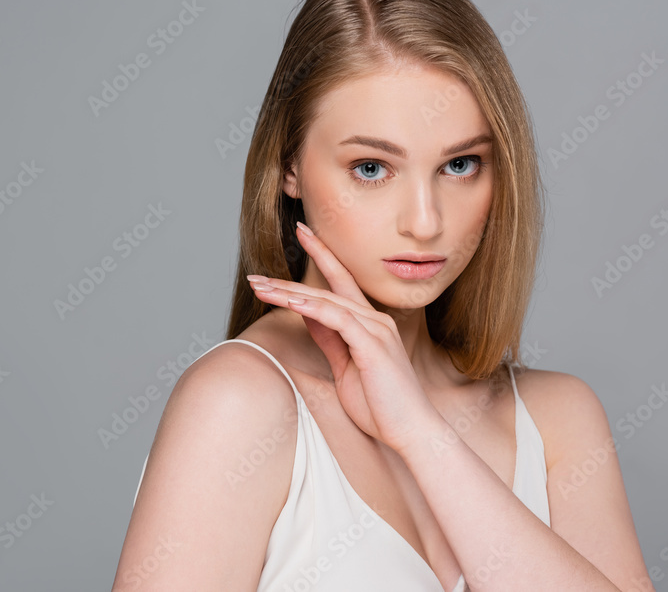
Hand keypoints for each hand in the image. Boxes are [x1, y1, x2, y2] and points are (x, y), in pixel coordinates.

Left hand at [246, 221, 440, 454]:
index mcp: (369, 324)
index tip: (300, 234)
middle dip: (287, 280)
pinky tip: (291, 302)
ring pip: (327, 300)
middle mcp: (374, 320)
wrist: (412, 432)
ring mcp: (376, 330)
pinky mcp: (373, 344)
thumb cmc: (382, 405)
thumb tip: (307, 315)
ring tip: (260, 287)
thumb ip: (329, 339)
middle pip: (326, 288)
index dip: (321, 256)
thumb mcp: (345, 367)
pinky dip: (313, 308)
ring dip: (289, 293)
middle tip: (255, 275)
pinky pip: (338, 319)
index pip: (340, 282)